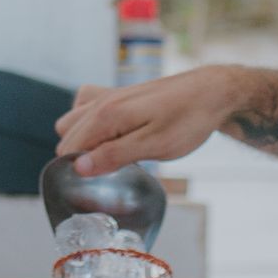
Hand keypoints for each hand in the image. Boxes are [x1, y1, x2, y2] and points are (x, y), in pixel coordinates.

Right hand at [54, 66, 243, 175]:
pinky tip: (111, 135)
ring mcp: (108, 95)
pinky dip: (90, 122)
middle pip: (66, 135)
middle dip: (79, 156)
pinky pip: (86, 106)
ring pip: (73, 120)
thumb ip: (114, 155)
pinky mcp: (118, 94)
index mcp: (107, 114)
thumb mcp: (154, 146)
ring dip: (82, 139)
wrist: (211, 93)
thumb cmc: (188, 120)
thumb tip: (79, 167)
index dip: (78, 170)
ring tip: (110, 155)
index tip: (98, 184)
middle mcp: (101, 101)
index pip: (69, 148)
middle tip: (109, 172)